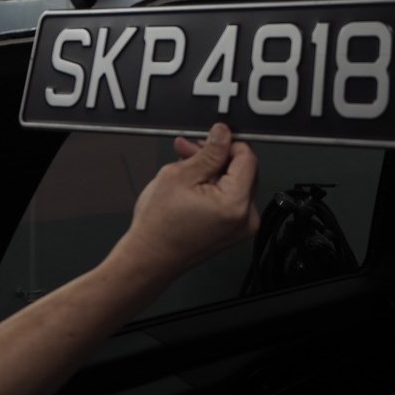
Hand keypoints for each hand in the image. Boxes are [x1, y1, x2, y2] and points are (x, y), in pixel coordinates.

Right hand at [111, 123, 259, 282]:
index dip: (226, 143)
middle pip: (243, 170)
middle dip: (216, 157)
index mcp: (235, 204)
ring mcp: (241, 227)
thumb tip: (223, 133)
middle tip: (190, 151)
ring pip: (235, 182)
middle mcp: (246, 218)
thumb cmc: (157, 228)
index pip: (247, 156)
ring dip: (212, 170)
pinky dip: (214, 188)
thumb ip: (208, 152)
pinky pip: (231, 198)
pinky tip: (192, 183)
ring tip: (185, 167)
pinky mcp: (234, 230)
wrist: (147, 261)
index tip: (209, 140)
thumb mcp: (179, 176)